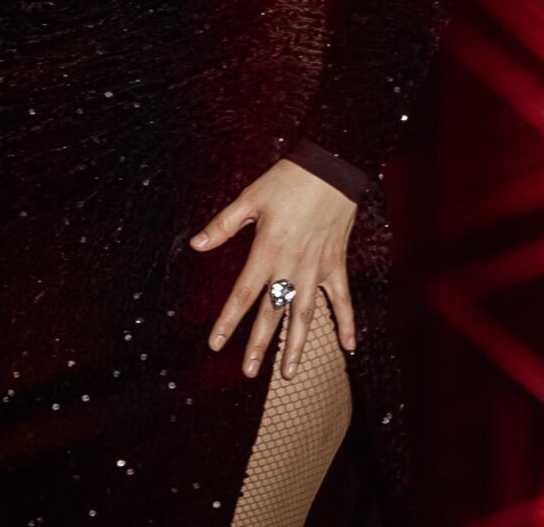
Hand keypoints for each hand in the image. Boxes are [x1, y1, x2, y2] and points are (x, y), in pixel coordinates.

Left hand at [189, 157, 359, 379]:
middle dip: (259, 345)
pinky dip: (347, 323)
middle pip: (272, 313)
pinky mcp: (335, 265)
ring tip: (289, 373)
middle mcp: (291, 267)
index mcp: (267, 252)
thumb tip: (195, 245)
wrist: (331, 170)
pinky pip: (342, 300)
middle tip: (249, 372)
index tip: (216, 344)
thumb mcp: (249, 198)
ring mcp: (316, 270)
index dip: (228, 321)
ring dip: (296, 345)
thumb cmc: (287, 181)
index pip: (243, 294)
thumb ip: (223, 225)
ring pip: (305, 316)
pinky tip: (348, 347)